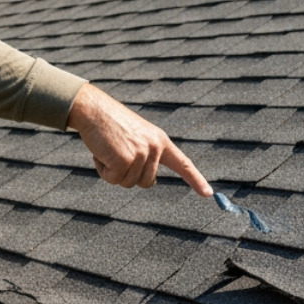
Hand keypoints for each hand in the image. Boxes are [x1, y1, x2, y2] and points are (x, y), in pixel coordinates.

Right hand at [66, 84, 211, 195]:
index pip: (183, 164)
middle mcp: (155, 148)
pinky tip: (101, 152)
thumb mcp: (137, 137)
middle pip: (146, 183)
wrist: (94, 109)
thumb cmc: (111, 124)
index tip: (208, 194)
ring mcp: (141, 154)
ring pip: (127, 183)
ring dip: (113, 171)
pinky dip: (103, 170)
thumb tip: (151, 180)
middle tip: (117, 153)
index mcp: (161, 141)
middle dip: (128, 174)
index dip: (196, 180)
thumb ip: (147, 156)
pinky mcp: (125, 159)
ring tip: (109, 149)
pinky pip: (113, 179)